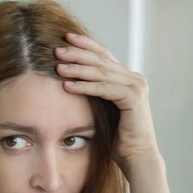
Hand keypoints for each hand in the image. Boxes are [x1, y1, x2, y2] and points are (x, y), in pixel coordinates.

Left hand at [55, 33, 158, 171]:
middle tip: (57, 49)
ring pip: (101, 73)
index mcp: (126, 77)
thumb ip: (94, 92)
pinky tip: (68, 85)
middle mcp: (134, 79)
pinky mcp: (133, 99)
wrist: (135, 155)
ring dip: (78, 69)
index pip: (104, 55)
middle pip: (101, 60)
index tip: (66, 37)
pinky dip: (85, 86)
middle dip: (78, 53)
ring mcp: (135, 87)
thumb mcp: (102, 108)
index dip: (86, 44)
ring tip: (58, 66)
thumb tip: (67, 80)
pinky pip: (104, 89)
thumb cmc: (115, 135)